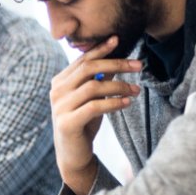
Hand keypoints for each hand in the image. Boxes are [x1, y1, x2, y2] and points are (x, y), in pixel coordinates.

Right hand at [51, 36, 141, 194]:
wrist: (73, 155)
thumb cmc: (84, 123)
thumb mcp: (91, 99)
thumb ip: (99, 81)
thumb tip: (117, 62)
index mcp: (60, 81)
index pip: (83, 60)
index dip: (100, 49)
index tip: (118, 39)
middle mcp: (57, 91)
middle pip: (89, 69)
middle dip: (116, 64)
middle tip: (138, 65)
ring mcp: (60, 106)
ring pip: (93, 87)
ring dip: (119, 86)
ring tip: (136, 90)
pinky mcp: (67, 122)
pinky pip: (94, 107)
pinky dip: (113, 103)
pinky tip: (127, 103)